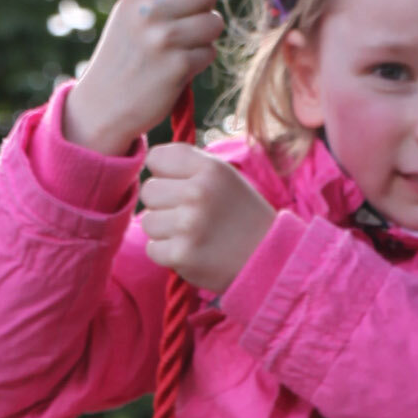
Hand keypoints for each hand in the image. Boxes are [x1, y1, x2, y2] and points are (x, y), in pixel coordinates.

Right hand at [62, 0, 223, 152]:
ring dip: (204, 36)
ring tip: (181, 46)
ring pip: (214, 22)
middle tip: (188, 20)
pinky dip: (198, 61)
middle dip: (205, 5)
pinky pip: (209, 52)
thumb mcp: (130, 13)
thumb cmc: (124, 55)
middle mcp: (149, 12)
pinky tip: (177, 68)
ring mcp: (164, 40)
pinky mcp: (178, 68)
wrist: (103, 106)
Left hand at [139, 141, 273, 295]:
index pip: (156, 158)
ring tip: (193, 234)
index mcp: (209, 169)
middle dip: (164, 204)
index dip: (165, 173)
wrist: (269, 259)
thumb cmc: (242, 215)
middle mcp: (198, 193)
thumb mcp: (225, 177)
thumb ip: (190, 164)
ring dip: (165, 230)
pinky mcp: (182, 255)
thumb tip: (151, 160)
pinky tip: (191, 251)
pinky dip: (167, 253)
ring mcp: (188, 226)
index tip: (180, 185)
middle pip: (149, 191)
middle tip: (190, 215)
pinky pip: (153, 248)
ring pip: (148, 222)